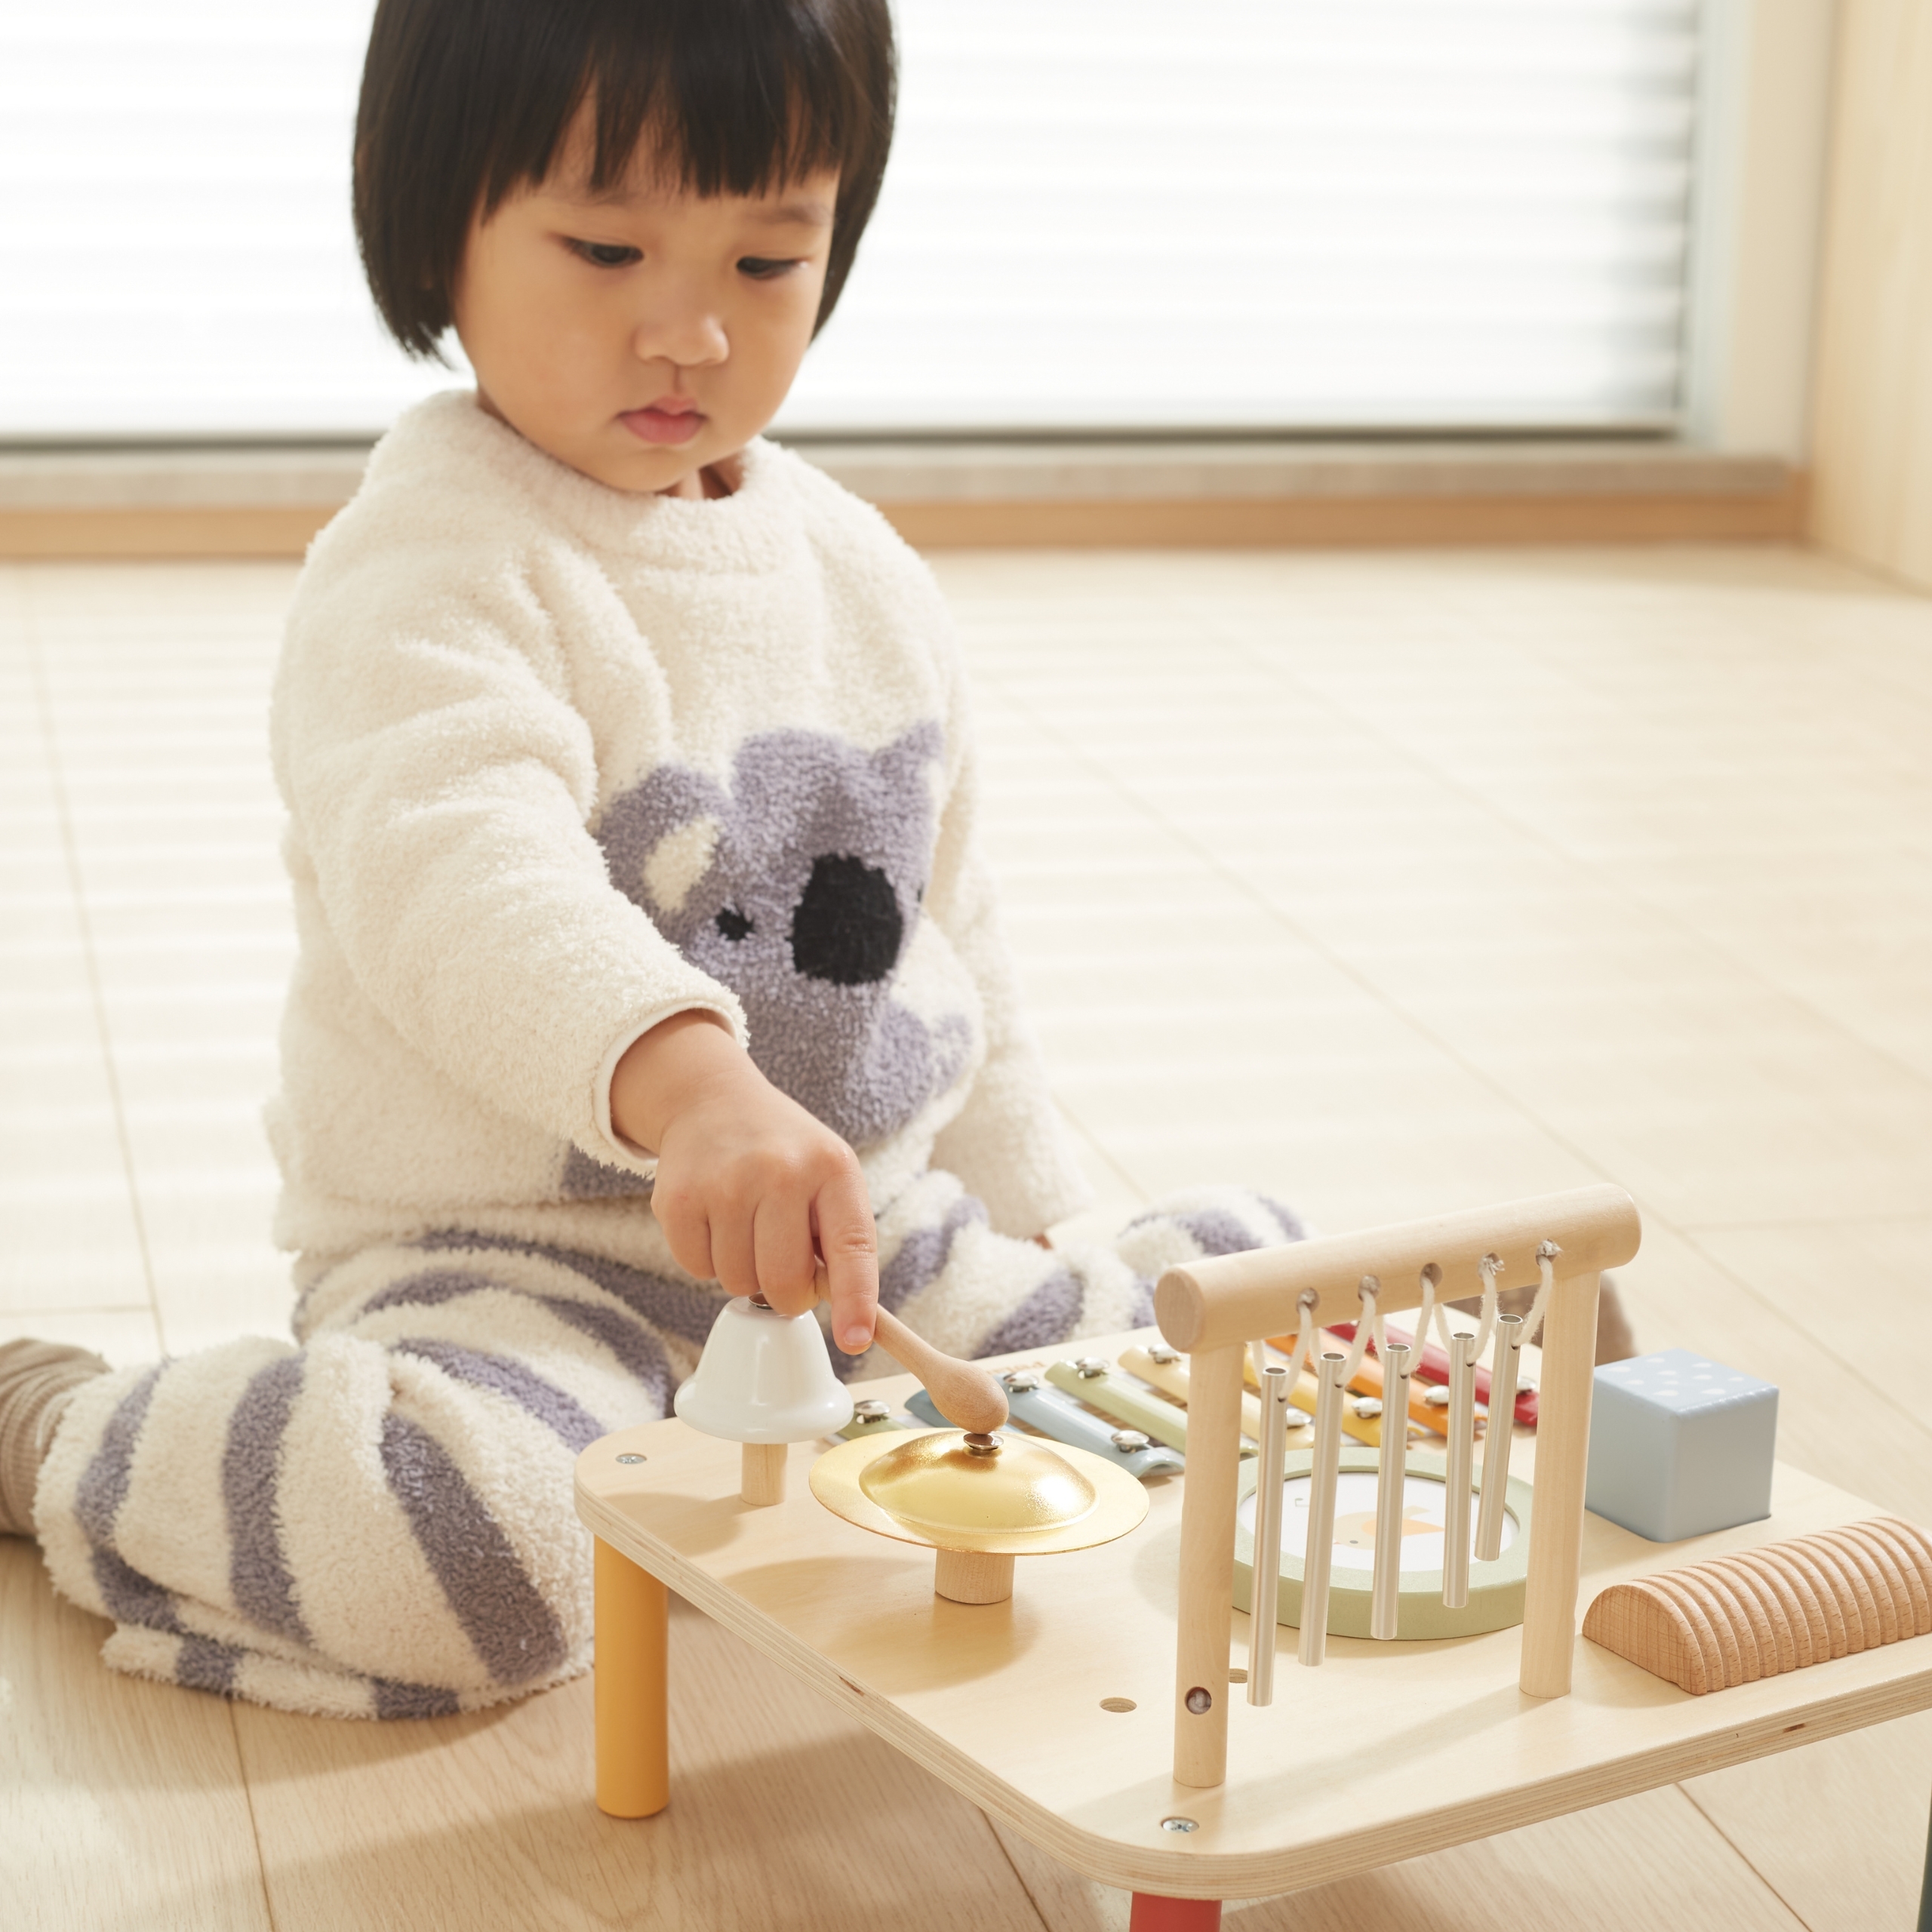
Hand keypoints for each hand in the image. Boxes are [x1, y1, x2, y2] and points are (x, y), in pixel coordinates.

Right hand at [609, 1012, 878, 1351]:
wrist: (713, 1100)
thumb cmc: (783, 1153)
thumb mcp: (828, 1175)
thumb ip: (841, 1238)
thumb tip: (849, 1318)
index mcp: (832, 1168)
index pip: (851, 1247)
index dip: (855, 1301)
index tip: (855, 1341)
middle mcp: (780, 1171)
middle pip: (783, 1283)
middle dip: (786, 1294)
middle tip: (784, 1269)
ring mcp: (725, 1183)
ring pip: (737, 1283)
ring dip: (743, 1272)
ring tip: (747, 1227)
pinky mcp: (678, 1198)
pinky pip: (696, 1269)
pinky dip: (707, 1260)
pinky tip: (716, 1221)